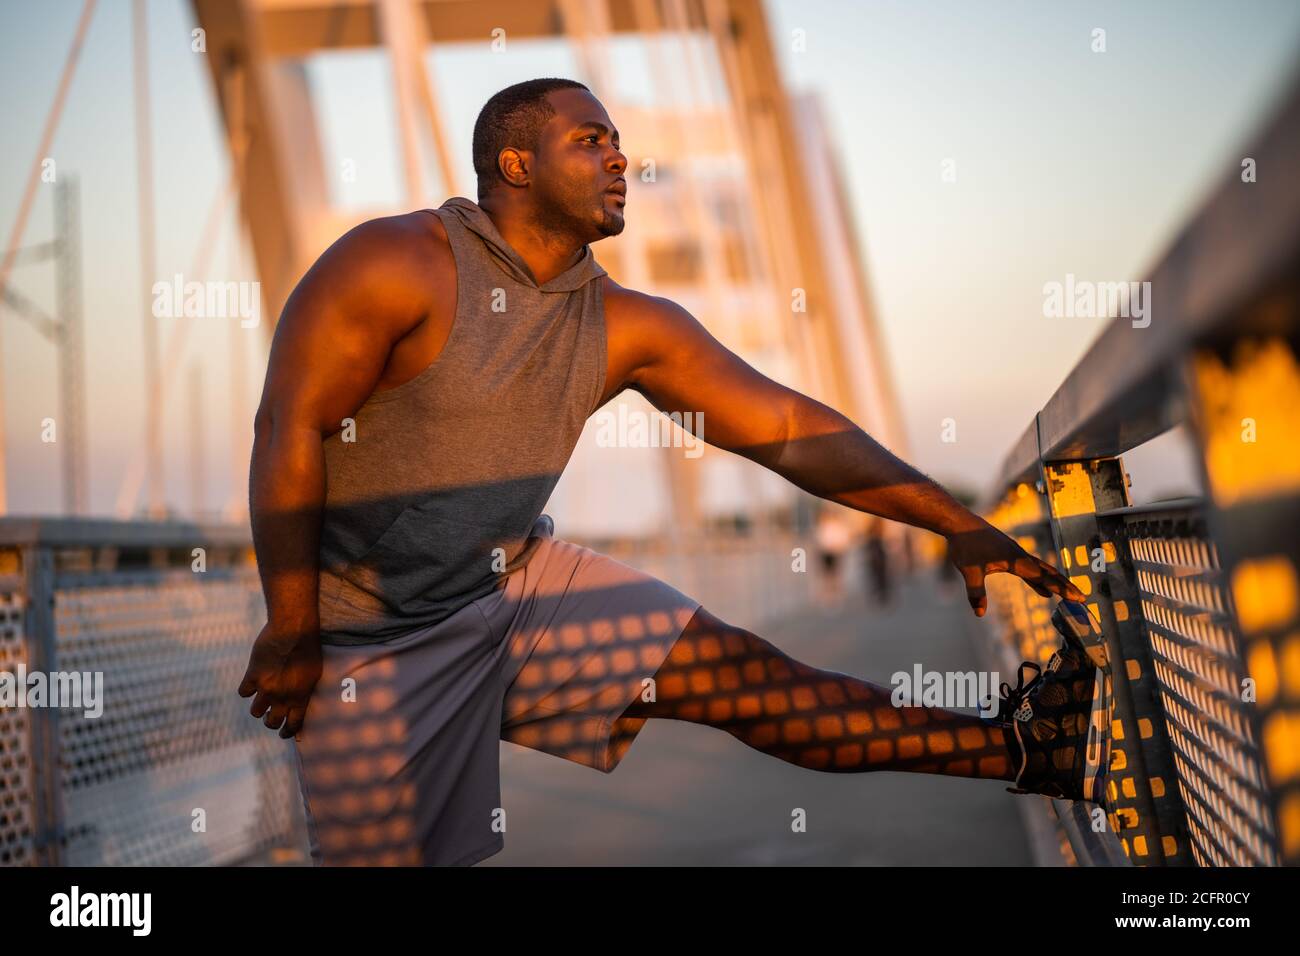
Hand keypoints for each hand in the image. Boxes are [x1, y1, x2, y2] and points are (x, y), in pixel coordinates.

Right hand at [237, 623, 323, 738]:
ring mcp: (266, 688)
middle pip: (271, 722)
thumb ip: (305, 691)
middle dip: (270, 722)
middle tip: (270, 716)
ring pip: (255, 712)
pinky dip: (246, 689)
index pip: (292, 725)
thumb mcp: (314, 674)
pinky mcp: (252, 675)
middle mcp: (282, 697)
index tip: (284, 734)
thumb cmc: (309, 649)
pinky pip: (243, 692)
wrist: (294, 630)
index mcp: (300, 698)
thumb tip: (299, 705)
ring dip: (258, 708)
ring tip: (261, 698)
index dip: (287, 732)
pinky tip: (251, 682)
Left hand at [945, 520, 1084, 616]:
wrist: (960, 523)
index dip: (1060, 588)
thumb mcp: (969, 571)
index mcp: (1015, 559)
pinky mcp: (1008, 553)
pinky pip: (1029, 569)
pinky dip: (1038, 580)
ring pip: (1040, 570)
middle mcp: (1019, 555)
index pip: (1042, 576)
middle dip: (1064, 585)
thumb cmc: (965, 545)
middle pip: (1047, 572)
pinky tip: (1042, 590)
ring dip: (1053, 582)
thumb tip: (980, 613)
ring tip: (1067, 595)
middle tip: (1082, 597)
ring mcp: (1015, 553)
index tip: (1076, 596)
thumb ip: (976, 592)